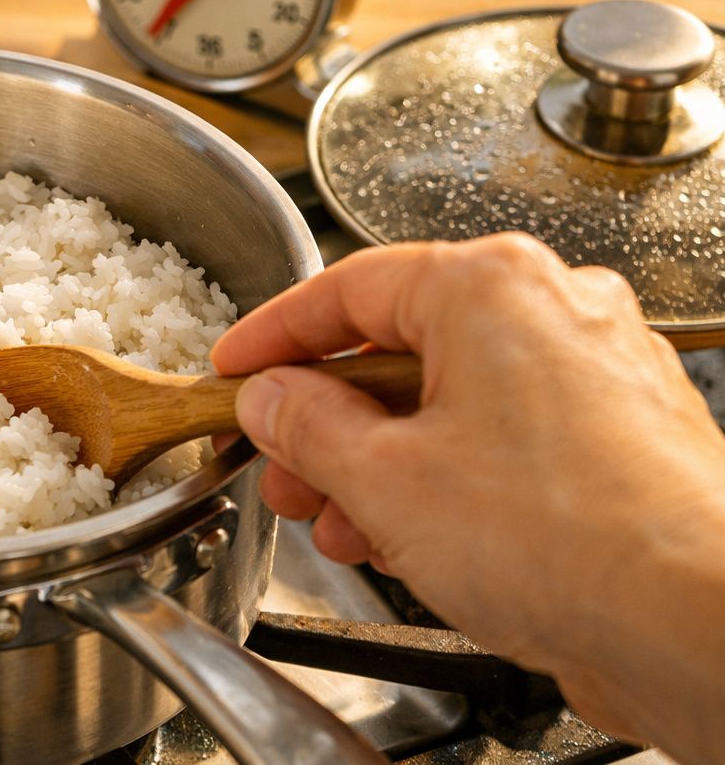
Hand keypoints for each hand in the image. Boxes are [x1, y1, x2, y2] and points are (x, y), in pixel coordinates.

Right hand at [211, 233, 724, 764]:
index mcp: (492, 287)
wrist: (704, 626)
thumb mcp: (384, 480)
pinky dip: (444, 477)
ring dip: (378, 460)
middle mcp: (553, 311)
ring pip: (452, 399)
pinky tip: (406, 535)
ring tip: (336, 521)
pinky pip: (503, 438)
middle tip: (280, 464)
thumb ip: (307, 427)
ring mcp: (595, 372)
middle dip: (326, 420)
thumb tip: (273, 400)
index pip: (347, 288)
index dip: (273, 335)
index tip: (235, 367)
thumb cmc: (572, 538)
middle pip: (402, 348)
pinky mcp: (618, 437)